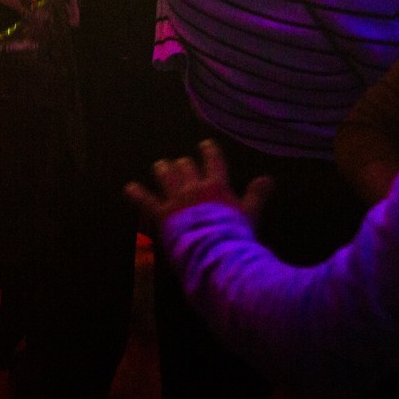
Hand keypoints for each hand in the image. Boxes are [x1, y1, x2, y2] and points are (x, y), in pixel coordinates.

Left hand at [124, 139, 270, 234]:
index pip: (213, 161)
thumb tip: (270, 178)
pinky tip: (129, 188)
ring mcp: (177, 199)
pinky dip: (137, 193)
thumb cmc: (235, 236)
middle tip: (182, 165)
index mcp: (216, 186)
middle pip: (185, 167)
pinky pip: (146, 200)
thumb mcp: (249, 214)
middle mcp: (194, 187)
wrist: (215, 253)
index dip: (208, 151)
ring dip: (163, 170)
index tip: (205, 144)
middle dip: (183, 166)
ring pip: (165, 175)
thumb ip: (256, 194)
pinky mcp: (162, 214)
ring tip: (161, 167)